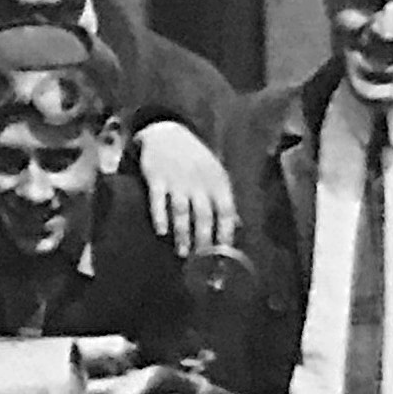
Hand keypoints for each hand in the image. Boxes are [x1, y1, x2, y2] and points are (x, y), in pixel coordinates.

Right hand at [133, 125, 238, 256]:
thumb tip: (236, 225)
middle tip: (201, 260)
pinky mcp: (156, 178)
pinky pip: (158, 200)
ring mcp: (177, 180)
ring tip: (183, 252)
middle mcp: (199, 182)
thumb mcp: (215, 176)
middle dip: (203, 240)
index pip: (226, 211)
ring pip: (182, 211)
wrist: (168, 133)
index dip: (226, 233)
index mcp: (217, 182)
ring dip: (183, 234)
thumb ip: (223, 201)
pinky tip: (161, 231)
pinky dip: (160, 216)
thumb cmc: (195, 159)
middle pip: (204, 215)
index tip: (223, 253)